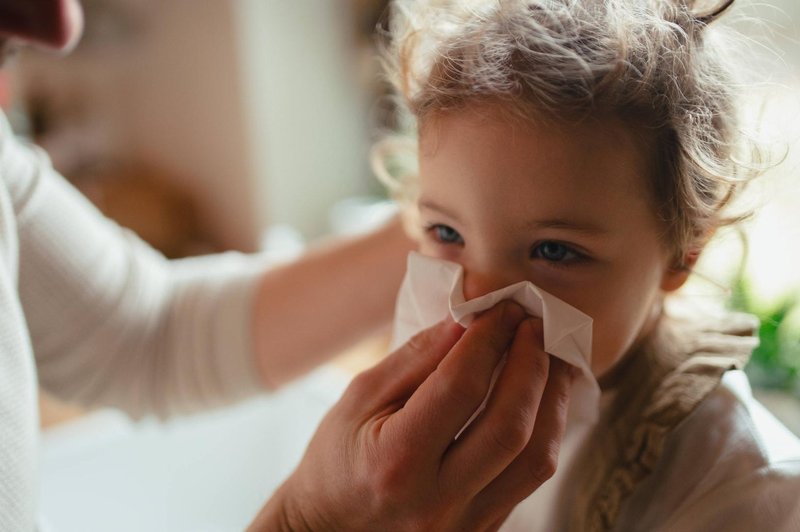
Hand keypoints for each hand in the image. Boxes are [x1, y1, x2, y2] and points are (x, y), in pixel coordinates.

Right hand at [248, 302, 573, 530]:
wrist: (331, 528)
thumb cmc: (338, 459)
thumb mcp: (360, 398)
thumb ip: (416, 358)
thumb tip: (468, 320)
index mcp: (396, 462)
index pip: (460, 388)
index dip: (488, 340)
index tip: (503, 309)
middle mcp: (437, 501)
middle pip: (510, 426)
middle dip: (532, 365)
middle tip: (534, 325)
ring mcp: (466, 523)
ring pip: (536, 458)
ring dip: (553, 399)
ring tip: (552, 357)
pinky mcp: (484, 529)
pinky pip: (529, 478)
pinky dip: (543, 430)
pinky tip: (539, 398)